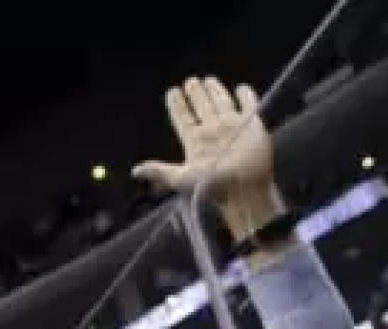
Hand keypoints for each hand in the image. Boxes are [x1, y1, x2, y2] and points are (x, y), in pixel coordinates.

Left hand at [133, 77, 283, 243]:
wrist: (244, 188)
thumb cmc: (213, 185)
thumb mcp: (181, 178)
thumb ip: (159, 171)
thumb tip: (134, 171)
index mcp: (195, 140)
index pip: (183, 117)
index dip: (177, 105)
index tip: (172, 91)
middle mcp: (212, 130)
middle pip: (201, 106)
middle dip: (195, 93)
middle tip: (190, 80)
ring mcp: (232, 126)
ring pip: (221, 102)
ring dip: (215, 91)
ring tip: (207, 80)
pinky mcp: (253, 124)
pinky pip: (249, 105)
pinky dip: (246, 96)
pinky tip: (241, 88)